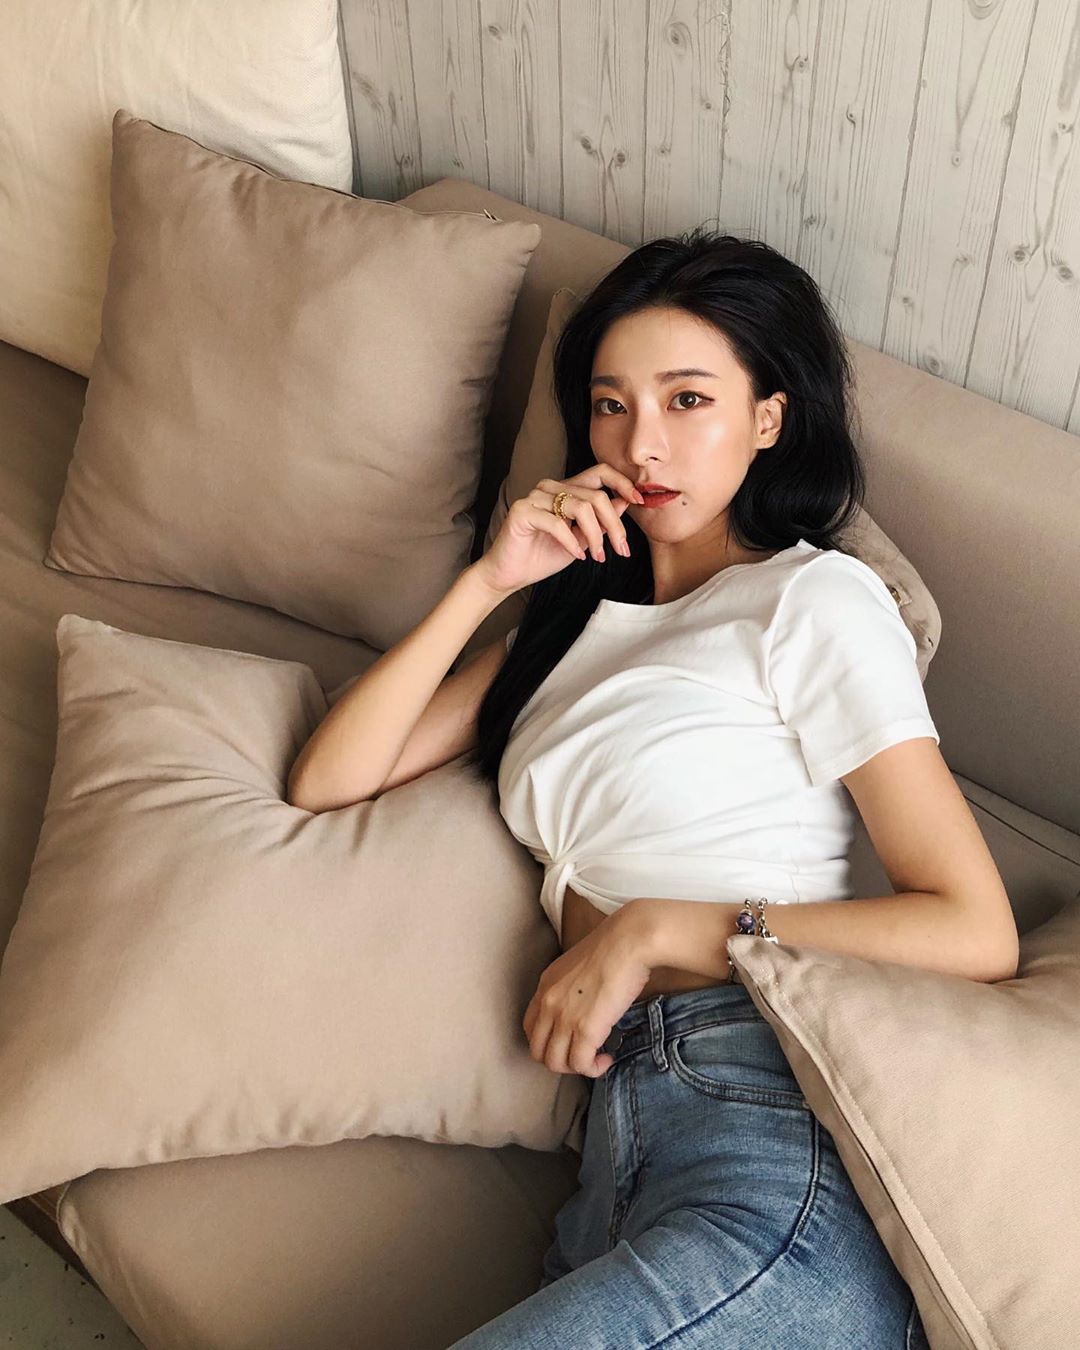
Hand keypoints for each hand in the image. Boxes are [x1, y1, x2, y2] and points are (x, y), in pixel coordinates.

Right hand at [475, 464, 644, 596]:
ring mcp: (535, 497)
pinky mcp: (522, 511)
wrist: (510, 575)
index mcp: (565, 489)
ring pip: (580, 507)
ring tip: (597, 556)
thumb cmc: (542, 557)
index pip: (600, 472)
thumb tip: (626, 503)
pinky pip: (557, 523)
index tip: (639, 501)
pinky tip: (577, 555)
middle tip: (621, 549)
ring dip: (595, 536)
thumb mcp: (582, 539)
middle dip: (614, 525)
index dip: (622, 483)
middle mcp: (550, 488)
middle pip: (595, 495)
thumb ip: (601, 521)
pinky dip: (572, 542)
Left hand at [523, 905, 652, 1077]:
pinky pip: (580, 1065)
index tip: (568, 1042)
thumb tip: (587, 1005)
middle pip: (538, 1050)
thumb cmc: (615, 946)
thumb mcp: (580, 965)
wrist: (630, 941)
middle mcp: (548, 1003)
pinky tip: (607, 1059)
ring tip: (596, 1058)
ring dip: (576, 1068)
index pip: (530, 1027)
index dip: (547, 1041)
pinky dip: (593, 1069)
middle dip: (560, 1059)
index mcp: (546, 985)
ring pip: (555, 1063)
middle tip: (582, 1055)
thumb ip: (573, 987)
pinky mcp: (586, 1030)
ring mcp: (564, 1018)